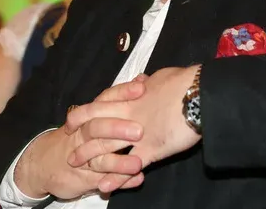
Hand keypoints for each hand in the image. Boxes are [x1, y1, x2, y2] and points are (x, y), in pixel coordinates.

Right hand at [15, 78, 147, 199]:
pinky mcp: (84, 178)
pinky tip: (136, 179)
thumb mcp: (94, 115)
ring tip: (138, 163)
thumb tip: (144, 78)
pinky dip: (119, 180)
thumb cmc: (79, 134)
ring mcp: (83, 157)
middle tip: (139, 131)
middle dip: (117, 128)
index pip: (104, 100)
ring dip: (119, 161)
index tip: (141, 88)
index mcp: (90, 115)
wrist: (43, 164)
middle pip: (97, 128)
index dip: (122, 93)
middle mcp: (84, 134)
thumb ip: (118, 100)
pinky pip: (102, 180)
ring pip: (100, 158)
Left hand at [66, 66, 201, 193]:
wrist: (197, 94)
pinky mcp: (151, 150)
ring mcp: (137, 134)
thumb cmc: (182, 82)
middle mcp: (128, 115)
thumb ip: (148, 84)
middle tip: (68, 144)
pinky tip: (104, 187)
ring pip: (106, 146)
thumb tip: (143, 82)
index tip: (72, 119)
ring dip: (89, 157)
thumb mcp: (160, 78)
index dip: (84, 112)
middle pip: (95, 126)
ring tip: (74, 165)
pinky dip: (116, 178)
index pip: (100, 104)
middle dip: (80, 136)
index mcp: (130, 96)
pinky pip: (129, 166)